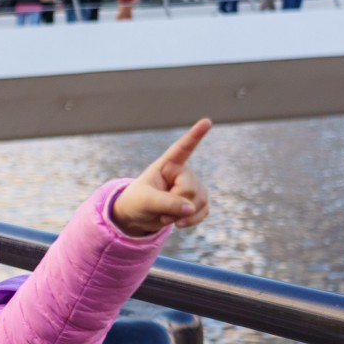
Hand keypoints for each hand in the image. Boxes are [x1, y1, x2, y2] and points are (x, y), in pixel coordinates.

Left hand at [112, 118, 211, 236]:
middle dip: (175, 205)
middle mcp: (184, 172)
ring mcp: (193, 186)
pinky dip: (192, 221)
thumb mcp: (145, 201)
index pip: (183, 148)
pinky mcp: (198, 201)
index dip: (195, 135)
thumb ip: (166, 203)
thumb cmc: (137, 201)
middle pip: (190, 190)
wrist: (138, 215)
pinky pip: (204, 211)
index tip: (207, 121)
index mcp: (168, 164)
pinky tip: (180, 222)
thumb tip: (190, 208)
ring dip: (182, 215)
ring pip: (199, 202)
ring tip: (165, 215)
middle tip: (159, 209)